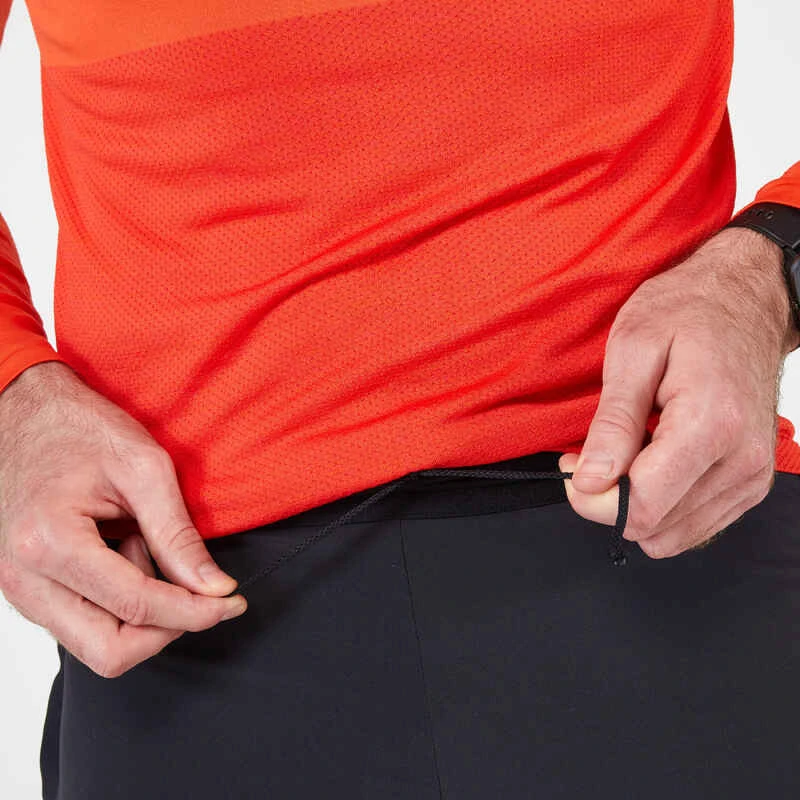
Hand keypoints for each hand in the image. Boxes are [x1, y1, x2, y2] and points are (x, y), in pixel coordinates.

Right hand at [0, 361, 246, 676]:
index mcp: (49, 542)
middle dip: (166, 629)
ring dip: (140, 614)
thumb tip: (216, 587)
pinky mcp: (25, 588)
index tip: (232, 602)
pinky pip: (80, 623)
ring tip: (145, 548)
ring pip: (94, 646)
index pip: (137, 606)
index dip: (197, 612)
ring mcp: (17, 588)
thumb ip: (178, 535)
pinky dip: (117, 604)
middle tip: (200, 593)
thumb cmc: (79, 428)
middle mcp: (23, 578)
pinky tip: (126, 553)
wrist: (22, 411)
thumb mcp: (143, 468)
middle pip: (109, 652)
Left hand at [559, 226, 797, 558]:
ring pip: (673, 534)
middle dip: (609, 500)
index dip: (593, 497)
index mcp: (712, 424)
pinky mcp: (751, 483)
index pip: (642, 505)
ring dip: (636, 505)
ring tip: (624, 455)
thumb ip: (613, 424)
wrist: (746, 298)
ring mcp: (752, 476)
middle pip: (655, 526)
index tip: (573, 467)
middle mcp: (742, 460)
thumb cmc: (688, 311)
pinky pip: (695, 525)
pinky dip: (662, 505)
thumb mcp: (632, 351)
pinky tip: (652, 463)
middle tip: (593, 457)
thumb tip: (591, 481)